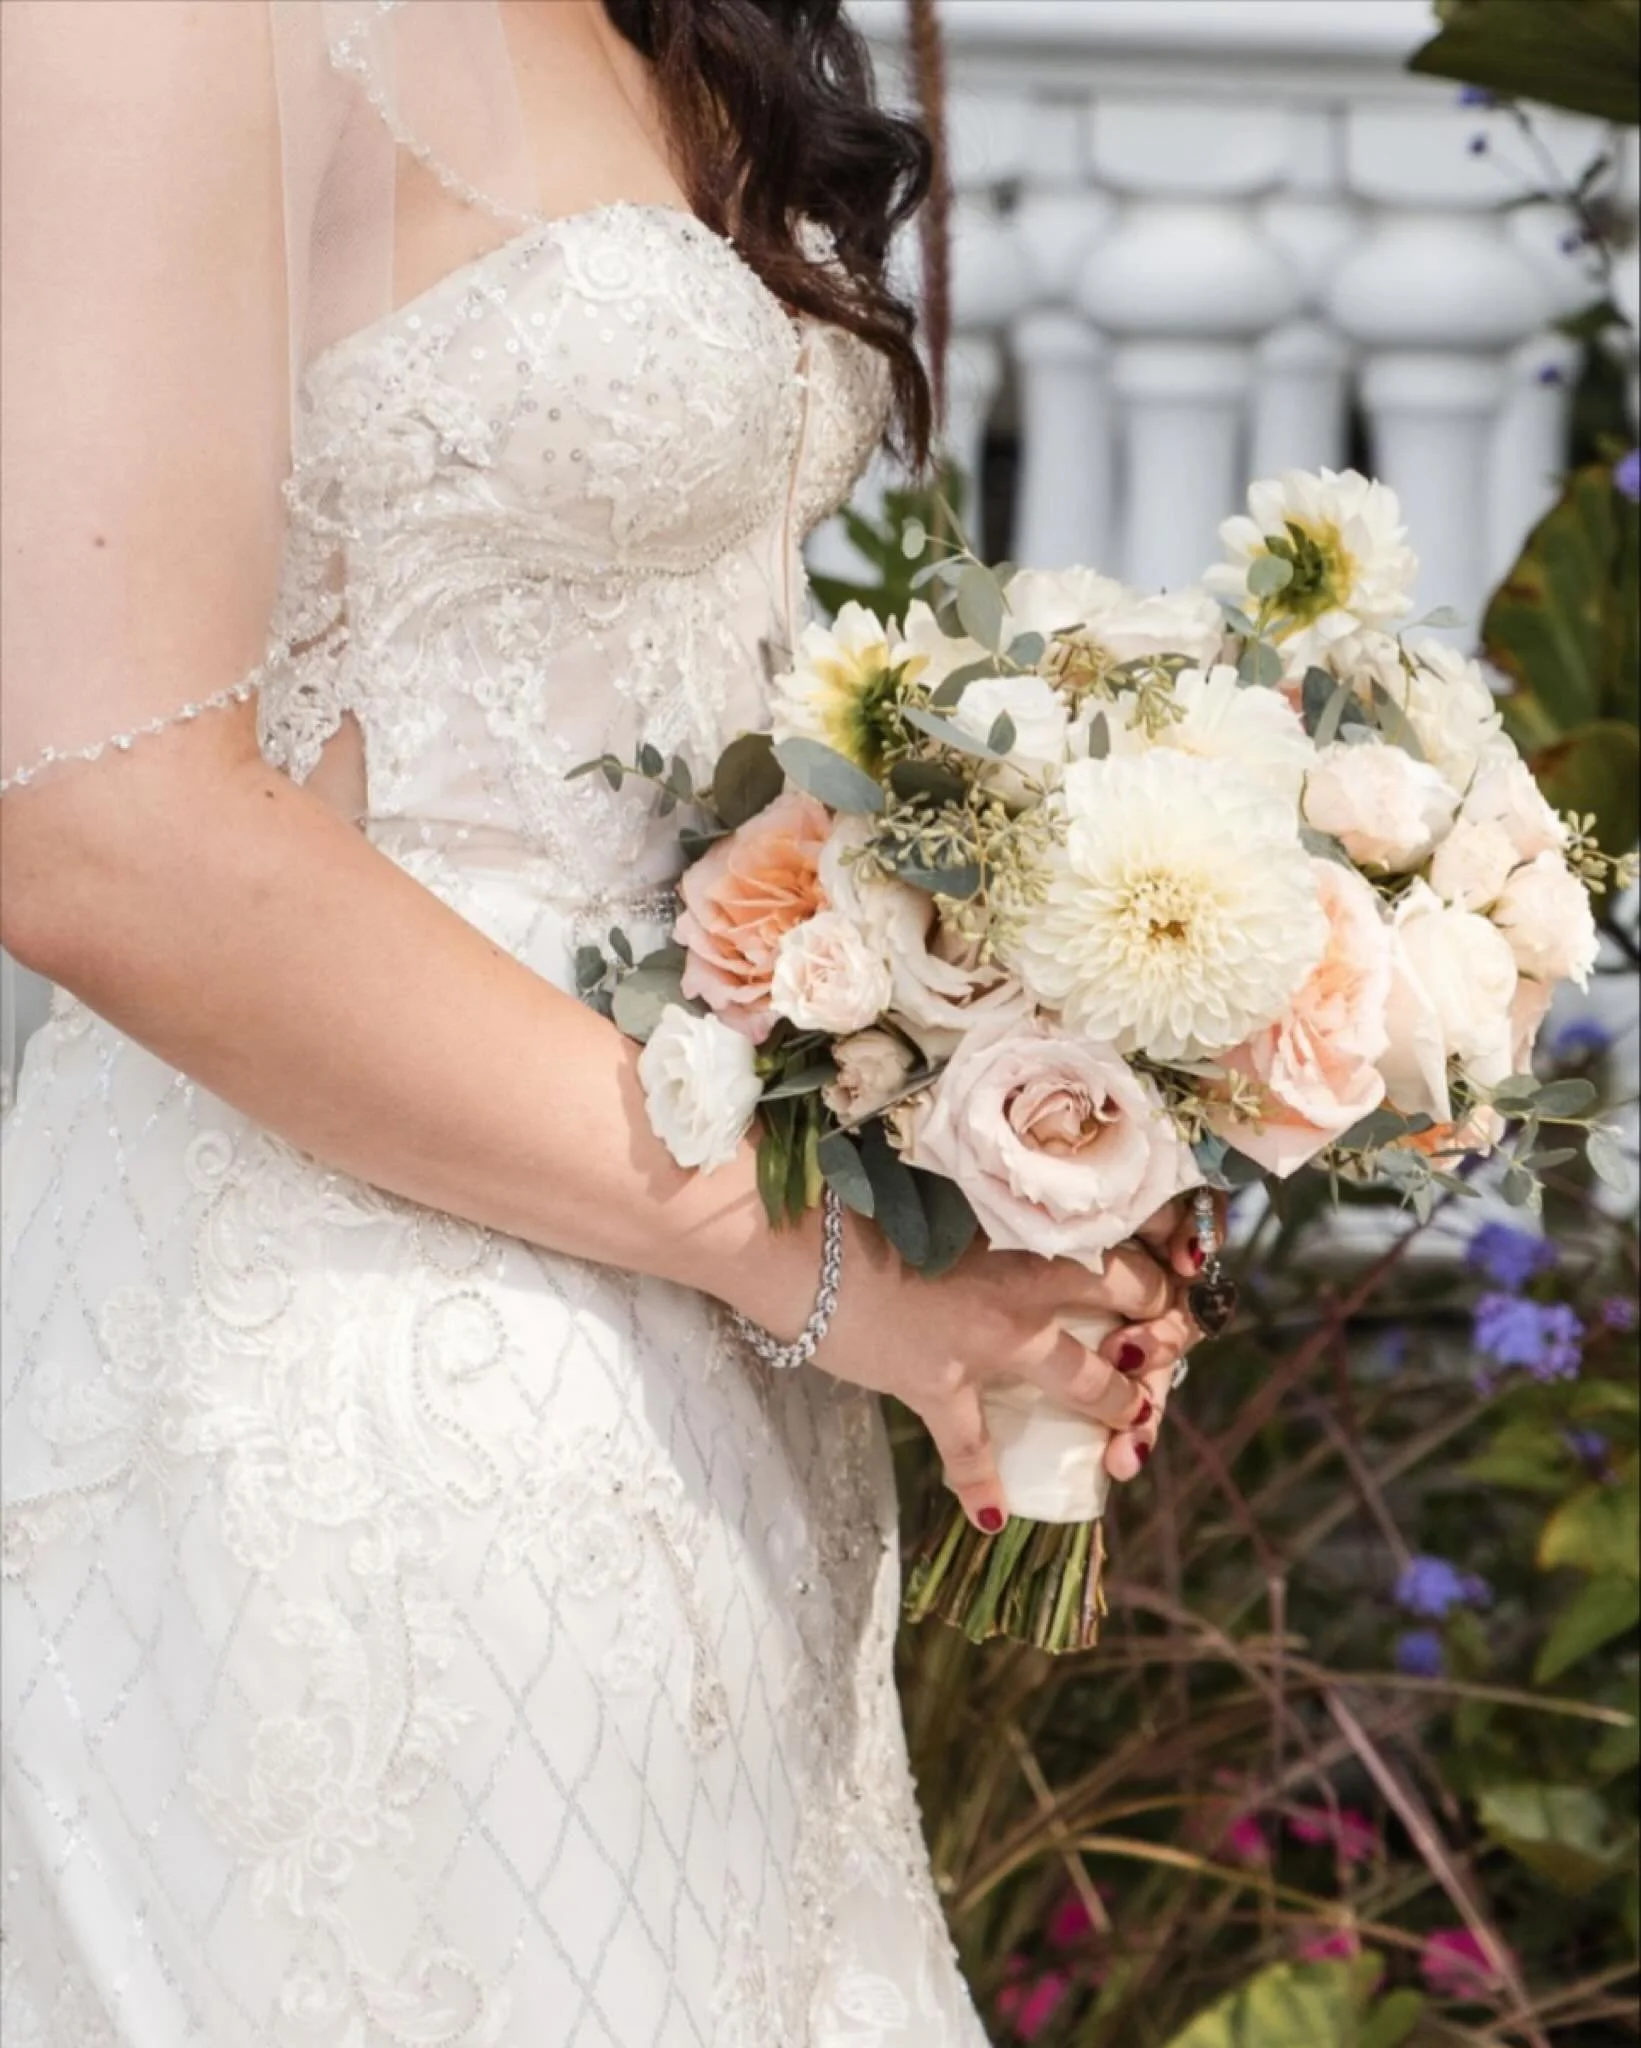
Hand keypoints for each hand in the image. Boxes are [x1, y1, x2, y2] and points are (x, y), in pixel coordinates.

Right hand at [809, 1189, 1223, 1532]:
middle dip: (1158, 1336)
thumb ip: (991, 1196)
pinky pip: (971, 1449)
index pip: (1126, 1242)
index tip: (1174, 1272)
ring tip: (1133, 1429)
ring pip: (1081, 1382)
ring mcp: (988, 1343)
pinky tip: (995, 1515)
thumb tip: (1014, 1199)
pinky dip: (982, 1487)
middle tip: (1161, 1349)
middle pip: (1127, 1312)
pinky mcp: (939, 1386)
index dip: (1161, 1263)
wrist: (803, 1245)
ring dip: (1116, 1405)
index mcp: (1032, 1225)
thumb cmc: (861, 1194)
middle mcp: (1027, 1286)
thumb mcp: (943, 1183)